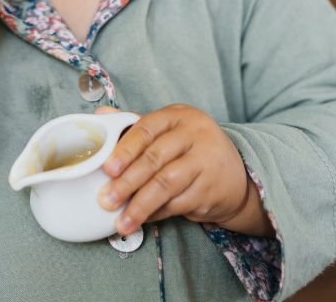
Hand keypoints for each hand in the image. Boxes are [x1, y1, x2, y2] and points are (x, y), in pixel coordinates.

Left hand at [94, 104, 251, 235]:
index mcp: (178, 115)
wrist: (236, 175)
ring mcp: (206, 162)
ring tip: (122, 220)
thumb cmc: (189, 148)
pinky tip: (142, 219)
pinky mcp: (212, 189)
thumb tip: (99, 116)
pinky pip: (178, 204)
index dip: (124, 150)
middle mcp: (195, 135)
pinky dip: (156, 213)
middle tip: (107, 199)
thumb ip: (133, 124)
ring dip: (140, 205)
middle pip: (155, 159)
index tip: (107, 169)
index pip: (146, 129)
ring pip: (166, 185)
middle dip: (127, 182)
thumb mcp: (166, 128)